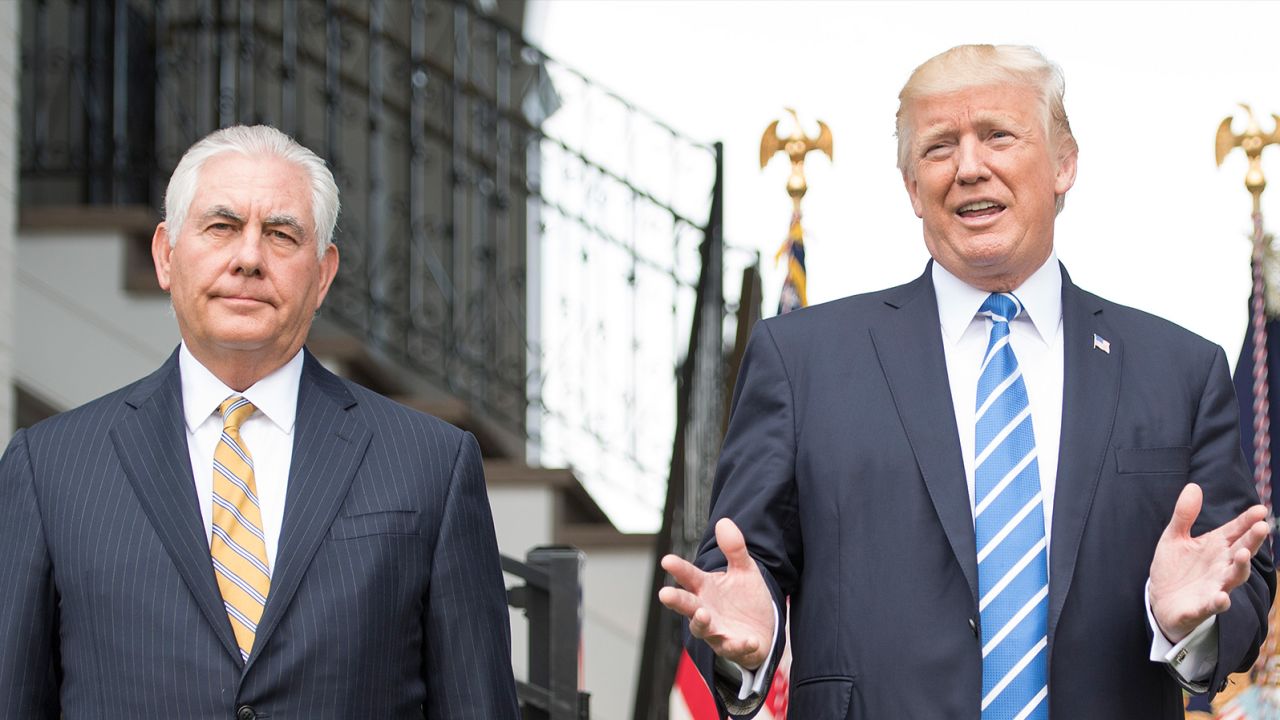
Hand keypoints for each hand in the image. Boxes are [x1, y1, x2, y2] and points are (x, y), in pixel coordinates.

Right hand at [658, 518, 774, 668]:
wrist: (763, 627)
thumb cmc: (745, 598)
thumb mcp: (744, 570)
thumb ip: (734, 549)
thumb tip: (723, 521)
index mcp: (706, 588)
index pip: (689, 576)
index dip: (678, 569)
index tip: (667, 560)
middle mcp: (706, 610)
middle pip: (687, 605)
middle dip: (676, 600)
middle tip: (665, 593)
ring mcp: (717, 631)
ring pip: (703, 630)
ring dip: (701, 623)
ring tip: (702, 614)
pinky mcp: (734, 647)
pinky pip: (734, 648)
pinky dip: (740, 645)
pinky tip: (749, 640)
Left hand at [1149, 483, 1268, 641]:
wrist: (1160, 601)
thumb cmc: (1174, 568)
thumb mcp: (1174, 537)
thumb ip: (1184, 515)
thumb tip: (1194, 486)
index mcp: (1215, 547)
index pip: (1235, 531)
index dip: (1247, 521)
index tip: (1261, 509)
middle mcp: (1221, 566)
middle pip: (1241, 552)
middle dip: (1252, 541)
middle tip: (1262, 527)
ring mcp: (1214, 587)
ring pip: (1234, 578)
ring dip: (1241, 567)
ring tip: (1244, 554)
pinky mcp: (1201, 607)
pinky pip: (1213, 605)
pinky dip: (1219, 602)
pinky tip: (1222, 597)